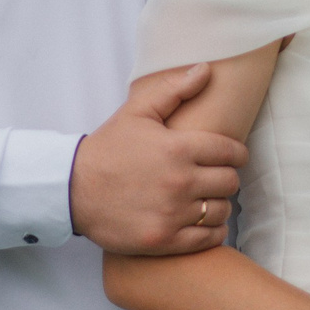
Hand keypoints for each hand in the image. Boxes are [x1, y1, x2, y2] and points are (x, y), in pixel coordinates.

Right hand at [70, 65, 244, 254]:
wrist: (73, 189)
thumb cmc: (108, 148)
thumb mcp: (137, 112)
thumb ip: (174, 90)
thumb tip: (205, 69)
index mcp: (178, 148)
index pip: (232, 152)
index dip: (237, 153)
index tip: (232, 156)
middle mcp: (179, 181)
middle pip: (230, 182)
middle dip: (226, 177)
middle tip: (214, 176)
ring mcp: (172, 213)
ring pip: (222, 210)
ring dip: (218, 204)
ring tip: (206, 198)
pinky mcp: (164, 240)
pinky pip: (208, 238)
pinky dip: (212, 230)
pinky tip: (201, 221)